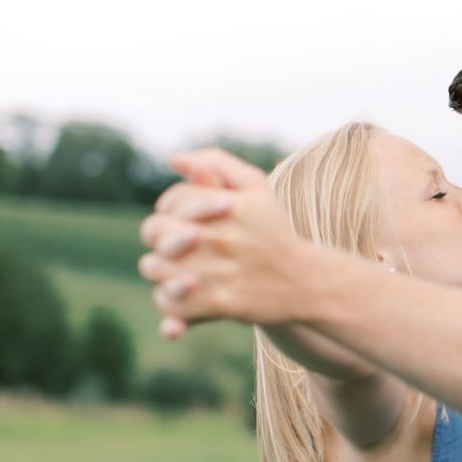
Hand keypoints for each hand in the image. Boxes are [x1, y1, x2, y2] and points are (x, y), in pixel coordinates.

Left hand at [137, 148, 313, 335]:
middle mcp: (221, 236)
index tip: (183, 220)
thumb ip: (217, 164)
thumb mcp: (256, 188)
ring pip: (154, 267)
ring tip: (176, 270)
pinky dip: (170, 303)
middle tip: (172, 246)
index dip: (170, 209)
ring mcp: (219, 271)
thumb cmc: (274, 232)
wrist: (307, 283)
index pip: (171, 200)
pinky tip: (185, 296)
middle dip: (158, 237)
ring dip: (159, 269)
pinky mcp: (219, 303)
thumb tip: (174, 158)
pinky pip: (170, 303)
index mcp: (227, 204)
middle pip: (154, 230)